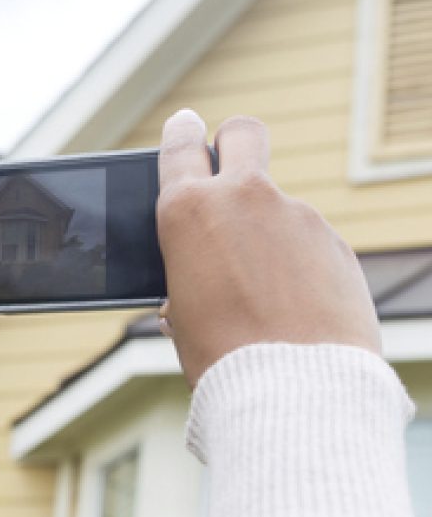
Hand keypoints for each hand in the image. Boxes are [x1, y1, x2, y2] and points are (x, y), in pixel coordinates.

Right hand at [156, 110, 380, 387]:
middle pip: (243, 133)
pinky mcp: (335, 244)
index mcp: (188, 211)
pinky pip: (309, 245)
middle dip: (233, 141)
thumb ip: (188, 274)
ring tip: (262, 297)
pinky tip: (294, 309)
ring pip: (278, 209)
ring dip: (268, 235)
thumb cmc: (222, 357)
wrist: (293, 388)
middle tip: (229, 163)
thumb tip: (200, 277)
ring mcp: (298, 216)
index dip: (182, 133)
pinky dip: (299, 267)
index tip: (186, 127)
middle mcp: (245, 199)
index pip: (181, 145)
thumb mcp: (181, 313)